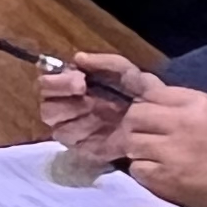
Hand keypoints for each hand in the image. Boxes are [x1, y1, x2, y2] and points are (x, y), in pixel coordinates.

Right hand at [36, 51, 140, 167]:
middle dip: (62, 100)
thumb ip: (106, 62)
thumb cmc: (140, 93)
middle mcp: (70, 108)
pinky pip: (74, 146)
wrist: (159, 122)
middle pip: (47, 107)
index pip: (47, 84)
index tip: (79, 80)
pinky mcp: (85, 149)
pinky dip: (85, 138)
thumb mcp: (128, 72)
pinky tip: (101, 133)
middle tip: (82, 92)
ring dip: (74, 120)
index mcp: (74, 87)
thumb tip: (78, 57)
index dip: (57, 82)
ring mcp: (76, 130)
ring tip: (95, 116)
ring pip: (57, 127)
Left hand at [113, 78, 206, 206]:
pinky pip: (137, 170)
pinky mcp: (167, 181)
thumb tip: (138, 83)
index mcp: (195, 103)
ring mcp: (172, 154)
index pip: (149, 92)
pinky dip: (143, 170)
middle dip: (133, 124)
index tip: (145, 113)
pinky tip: (158, 171)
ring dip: (136, 148)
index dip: (142, 102)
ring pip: (131, 143)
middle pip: (134, 116)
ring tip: (152, 153)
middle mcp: (180, 124)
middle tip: (143, 134)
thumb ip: (176, 99)